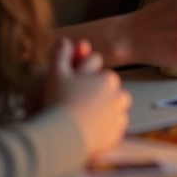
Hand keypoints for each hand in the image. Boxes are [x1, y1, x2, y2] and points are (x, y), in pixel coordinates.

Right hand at [43, 39, 130, 158]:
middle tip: (74, 102)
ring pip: (112, 108)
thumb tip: (65, 41)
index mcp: (108, 77)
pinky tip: (88, 130)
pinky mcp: (116, 135)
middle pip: (106, 89)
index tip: (71, 85)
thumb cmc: (59, 101)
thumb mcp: (56, 74)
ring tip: (81, 117)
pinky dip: (104, 128)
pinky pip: (112, 128)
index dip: (80, 74)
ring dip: (102, 110)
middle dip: (94, 92)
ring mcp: (119, 116)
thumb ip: (61, 55)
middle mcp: (119, 95)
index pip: (96, 70)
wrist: (62, 136)